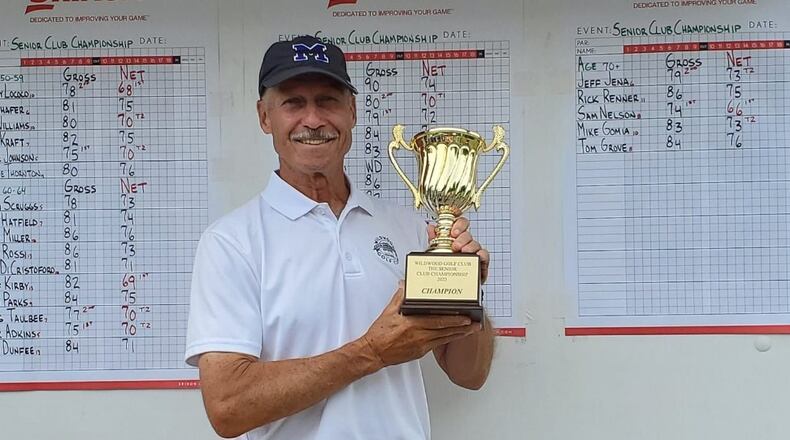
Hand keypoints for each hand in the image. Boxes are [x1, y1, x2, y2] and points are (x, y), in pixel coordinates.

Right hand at [362, 284, 480, 367]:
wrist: (373, 352)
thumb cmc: (380, 334)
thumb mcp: (389, 312)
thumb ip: (399, 298)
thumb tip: (406, 286)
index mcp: (412, 324)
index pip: (438, 320)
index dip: (453, 318)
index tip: (465, 315)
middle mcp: (419, 335)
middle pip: (445, 330)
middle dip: (462, 326)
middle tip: (475, 323)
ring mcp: (421, 345)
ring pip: (445, 339)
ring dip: (459, 334)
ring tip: (471, 330)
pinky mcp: (420, 352)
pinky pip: (438, 344)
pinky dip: (448, 340)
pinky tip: (455, 337)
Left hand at [428, 217, 489, 282]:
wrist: (451, 286)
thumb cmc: (446, 268)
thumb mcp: (436, 253)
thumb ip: (435, 240)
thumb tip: (431, 227)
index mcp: (456, 239)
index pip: (461, 224)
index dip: (459, 225)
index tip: (453, 232)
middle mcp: (465, 244)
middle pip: (468, 234)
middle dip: (462, 238)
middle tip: (455, 246)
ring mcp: (473, 253)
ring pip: (475, 244)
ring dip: (470, 246)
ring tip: (463, 252)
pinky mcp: (480, 264)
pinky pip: (484, 255)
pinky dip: (482, 254)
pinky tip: (477, 256)